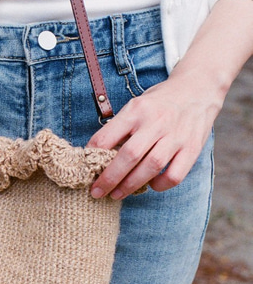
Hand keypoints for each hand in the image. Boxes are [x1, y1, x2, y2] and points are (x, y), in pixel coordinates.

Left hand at [86, 77, 218, 199]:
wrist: (198, 88)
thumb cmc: (157, 104)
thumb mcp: (134, 106)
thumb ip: (119, 128)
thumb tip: (95, 156)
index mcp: (136, 110)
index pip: (107, 137)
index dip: (92, 156)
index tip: (85, 170)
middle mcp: (157, 122)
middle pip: (129, 156)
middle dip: (109, 179)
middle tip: (96, 192)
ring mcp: (177, 135)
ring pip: (151, 167)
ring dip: (130, 186)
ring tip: (116, 195)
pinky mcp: (192, 148)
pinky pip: (174, 175)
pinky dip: (160, 185)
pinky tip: (150, 185)